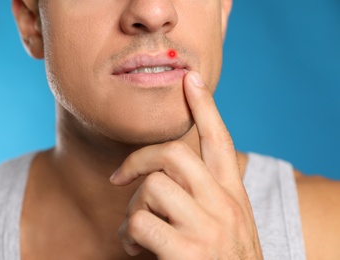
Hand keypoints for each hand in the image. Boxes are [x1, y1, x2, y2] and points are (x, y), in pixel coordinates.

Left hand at [110, 71, 262, 258]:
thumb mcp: (223, 223)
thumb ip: (202, 196)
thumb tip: (159, 176)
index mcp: (232, 195)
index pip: (220, 140)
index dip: (205, 107)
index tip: (189, 78)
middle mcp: (224, 205)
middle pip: (174, 154)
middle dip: (138, 159)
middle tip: (119, 177)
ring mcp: (208, 228)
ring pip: (152, 187)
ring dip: (133, 209)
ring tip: (136, 231)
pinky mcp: (187, 252)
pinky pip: (140, 223)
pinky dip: (128, 236)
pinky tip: (135, 250)